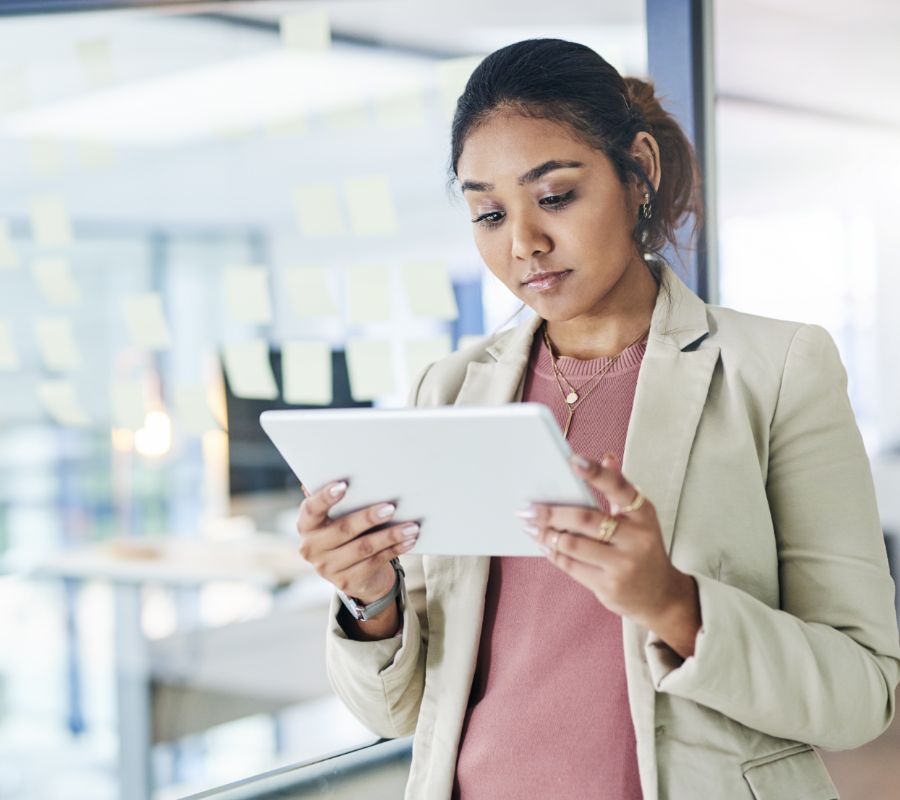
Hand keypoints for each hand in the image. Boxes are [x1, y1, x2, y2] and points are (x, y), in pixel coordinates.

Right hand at [296, 480, 418, 602]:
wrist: (351, 572)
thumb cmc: (345, 532)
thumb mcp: (337, 517)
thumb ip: (338, 500)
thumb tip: (343, 470)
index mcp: (306, 525)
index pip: (312, 509)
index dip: (325, 497)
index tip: (344, 485)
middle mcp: (311, 548)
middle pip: (343, 530)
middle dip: (369, 517)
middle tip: (391, 507)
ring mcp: (327, 568)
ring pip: (363, 548)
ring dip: (390, 535)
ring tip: (411, 526)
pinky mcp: (346, 582)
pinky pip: (375, 562)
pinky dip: (394, 550)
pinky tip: (409, 540)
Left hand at [516, 452, 700, 656]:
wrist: (660, 596)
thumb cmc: (642, 549)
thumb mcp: (639, 519)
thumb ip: (619, 489)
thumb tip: (606, 457)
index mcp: (644, 515)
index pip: (619, 488)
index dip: (596, 474)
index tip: (572, 460)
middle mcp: (637, 539)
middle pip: (585, 518)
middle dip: (551, 512)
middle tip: (528, 507)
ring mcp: (623, 565)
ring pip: (572, 544)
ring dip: (545, 533)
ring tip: (530, 525)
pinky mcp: (608, 587)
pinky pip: (571, 566)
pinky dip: (552, 552)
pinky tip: (542, 543)